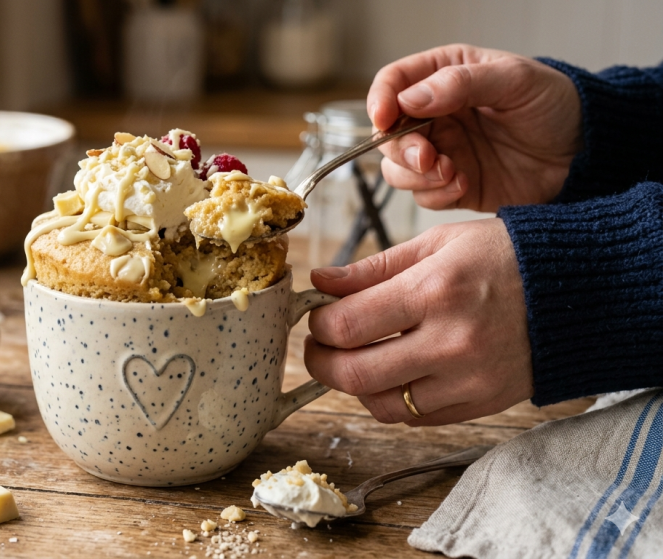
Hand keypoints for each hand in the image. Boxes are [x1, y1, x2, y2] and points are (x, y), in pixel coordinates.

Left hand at [305, 218, 532, 424]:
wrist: (580, 291)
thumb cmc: (505, 257)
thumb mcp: (438, 244)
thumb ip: (373, 268)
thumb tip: (321, 282)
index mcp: (435, 290)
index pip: (348, 325)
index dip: (318, 325)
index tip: (317, 317)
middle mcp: (451, 341)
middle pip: (355, 374)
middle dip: (321, 362)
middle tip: (320, 346)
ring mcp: (469, 379)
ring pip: (381, 404)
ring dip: (355, 384)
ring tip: (357, 357)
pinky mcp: (483, 403)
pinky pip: (416, 418)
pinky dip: (391, 401)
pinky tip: (391, 374)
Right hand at [368, 44, 581, 211]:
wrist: (586, 153)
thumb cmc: (555, 105)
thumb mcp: (514, 81)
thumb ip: (460, 84)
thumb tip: (410, 99)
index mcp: (444, 76)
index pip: (393, 83)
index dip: (380, 100)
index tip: (384, 119)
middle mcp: (435, 114)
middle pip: (388, 133)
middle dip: (401, 149)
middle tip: (429, 158)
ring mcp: (442, 151)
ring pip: (397, 169)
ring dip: (415, 176)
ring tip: (451, 173)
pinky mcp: (451, 184)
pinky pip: (423, 195)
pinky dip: (435, 193)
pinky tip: (464, 185)